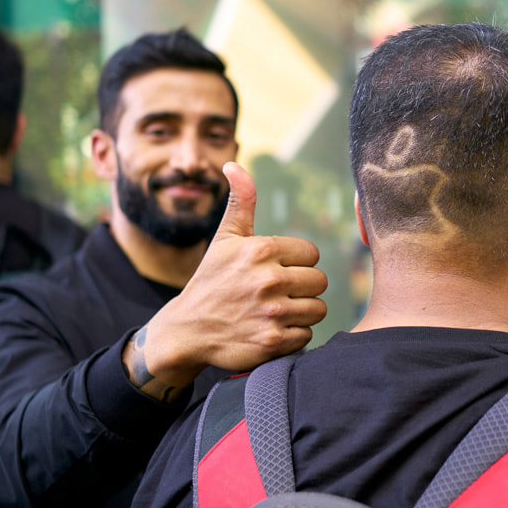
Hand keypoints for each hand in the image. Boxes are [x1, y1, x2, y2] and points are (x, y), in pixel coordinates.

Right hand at [125, 162, 327, 398]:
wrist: (188, 330)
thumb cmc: (211, 280)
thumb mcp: (224, 239)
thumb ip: (240, 202)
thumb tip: (234, 165)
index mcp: (260, 250)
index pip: (311, 253)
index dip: (296, 263)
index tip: (276, 270)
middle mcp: (268, 279)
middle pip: (319, 281)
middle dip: (301, 288)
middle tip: (277, 294)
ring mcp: (271, 312)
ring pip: (317, 308)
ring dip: (301, 312)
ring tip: (276, 311)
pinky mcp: (273, 341)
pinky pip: (307, 334)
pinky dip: (293, 335)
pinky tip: (272, 329)